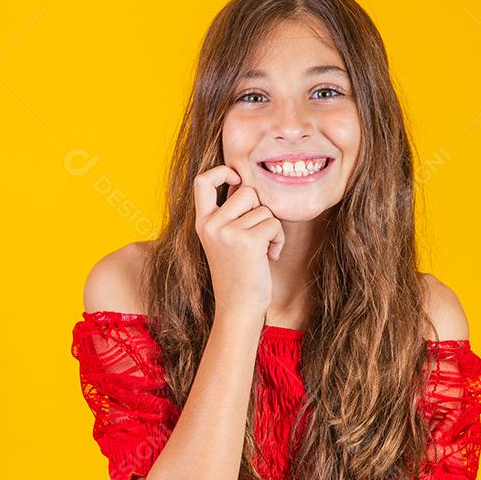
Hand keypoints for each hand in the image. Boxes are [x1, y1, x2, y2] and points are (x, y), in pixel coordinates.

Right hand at [194, 163, 284, 318]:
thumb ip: (230, 213)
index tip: (237, 181)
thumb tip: (244, 181)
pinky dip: (278, 239)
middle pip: (247, 191)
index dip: (222, 172)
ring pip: (264, 209)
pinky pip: (274, 223)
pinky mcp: (247, 241)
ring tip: (263, 249)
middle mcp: (211, 225)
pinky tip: (269, 256)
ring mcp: (227, 233)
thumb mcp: (224, 240)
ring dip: (272, 228)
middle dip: (260, 209)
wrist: (238, 307)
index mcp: (202, 222)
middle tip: (258, 233)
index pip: (202, 181)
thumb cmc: (237, 274)